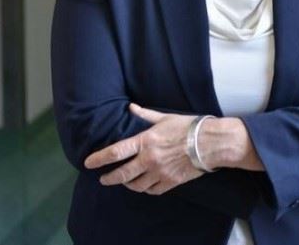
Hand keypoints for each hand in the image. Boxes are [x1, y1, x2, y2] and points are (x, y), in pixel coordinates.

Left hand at [83, 104, 202, 194]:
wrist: (209, 143)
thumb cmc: (188, 127)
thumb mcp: (165, 118)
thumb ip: (146, 115)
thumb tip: (131, 107)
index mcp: (145, 141)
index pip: (115, 152)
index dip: (99, 159)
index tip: (89, 163)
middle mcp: (149, 159)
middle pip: (122, 174)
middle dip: (110, 178)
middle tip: (104, 179)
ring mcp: (159, 172)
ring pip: (136, 185)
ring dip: (128, 184)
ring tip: (126, 182)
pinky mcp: (170, 181)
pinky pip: (152, 190)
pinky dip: (146, 189)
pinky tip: (145, 186)